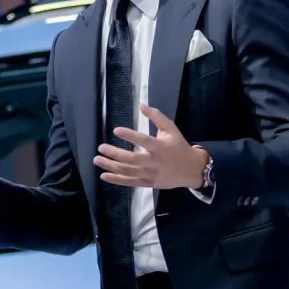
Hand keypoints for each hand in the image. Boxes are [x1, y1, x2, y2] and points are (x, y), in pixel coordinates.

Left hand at [95, 105, 210, 190]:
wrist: (192, 169)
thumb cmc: (179, 146)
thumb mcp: (171, 129)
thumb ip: (156, 116)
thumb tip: (141, 105)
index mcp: (160, 146)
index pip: (143, 140)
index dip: (129, 135)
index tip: (115, 130)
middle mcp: (154, 162)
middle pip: (132, 159)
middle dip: (114, 153)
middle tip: (101, 147)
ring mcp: (151, 174)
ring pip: (128, 172)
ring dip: (111, 166)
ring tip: (97, 160)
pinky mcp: (148, 183)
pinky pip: (130, 183)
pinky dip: (116, 180)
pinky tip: (104, 175)